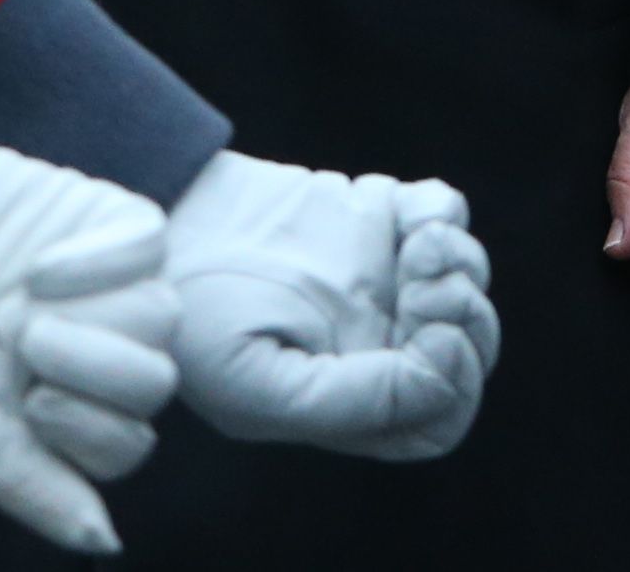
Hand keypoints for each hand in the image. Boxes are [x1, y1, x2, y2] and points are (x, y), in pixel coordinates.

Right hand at [0, 129, 181, 553]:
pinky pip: (152, 246)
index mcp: (83, 406)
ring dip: (87, 314)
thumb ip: (38, 490)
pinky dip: (97, 261)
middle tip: (22, 339)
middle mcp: (113, 346)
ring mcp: (123, 282)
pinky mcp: (118, 221)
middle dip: (87, 367)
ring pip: (161, 316)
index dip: (84, 429)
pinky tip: (42, 265)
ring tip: (25, 299)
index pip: (130, 445)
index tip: (27, 400)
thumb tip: (105, 545)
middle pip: (156, 383)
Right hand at [163, 152, 500, 460]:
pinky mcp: (376, 218)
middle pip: (465, 350)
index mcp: (349, 399)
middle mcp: (375, 343)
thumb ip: (354, 403)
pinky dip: (445, 213)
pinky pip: (443, 215)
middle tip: (428, 287)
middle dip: (466, 320)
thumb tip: (441, 373)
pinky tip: (412, 215)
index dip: (454, 385)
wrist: (163, 221)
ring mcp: (380, 278)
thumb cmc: (195, 317)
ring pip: (464, 281)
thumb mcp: (258, 384)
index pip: (438, 417)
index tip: (436, 340)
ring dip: (461, 264)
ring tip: (421, 247)